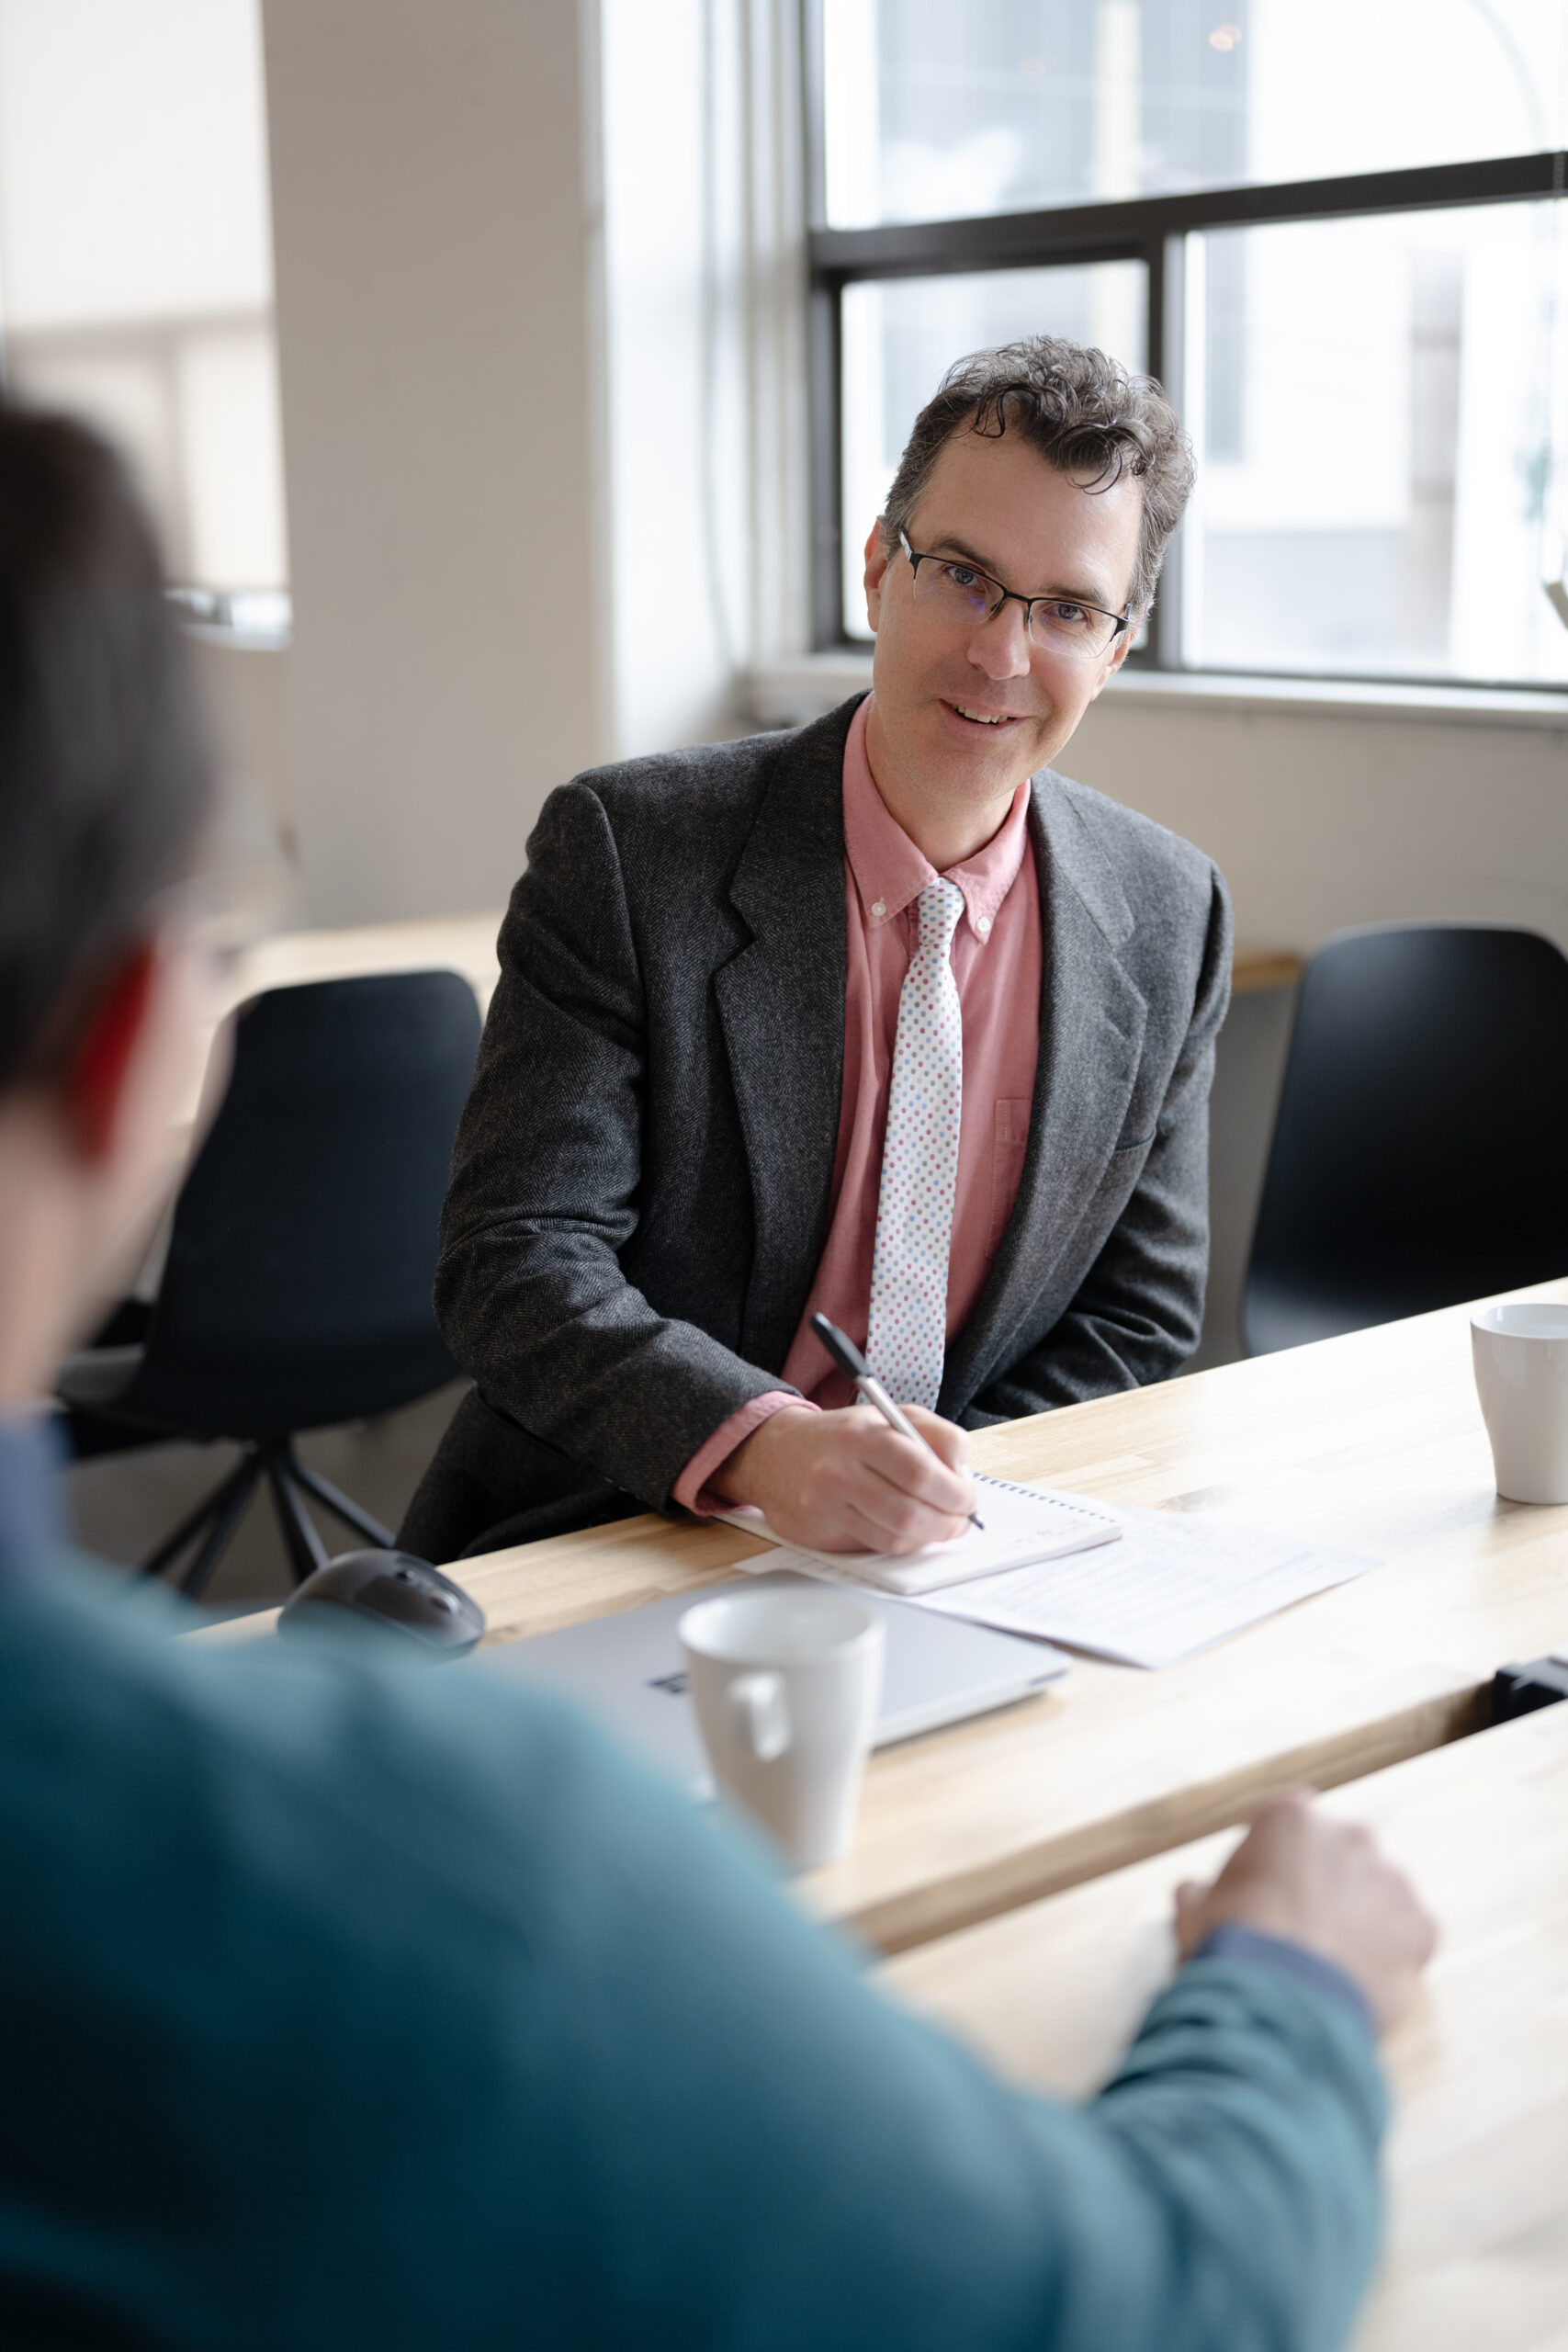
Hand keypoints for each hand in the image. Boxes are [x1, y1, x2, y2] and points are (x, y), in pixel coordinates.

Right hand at [712, 1403, 976, 1554]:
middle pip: (911, 1513)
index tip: (968, 1498)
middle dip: (948, 1522)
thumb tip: (963, 1476)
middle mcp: (840, 1471)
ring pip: (896, 1537)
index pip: (922, 1473)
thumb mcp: (894, 1417)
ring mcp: (827, 1505)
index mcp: (863, 1435)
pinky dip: (902, 1542)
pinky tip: (907, 1528)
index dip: (955, 1493)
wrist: (777, 1453)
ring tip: (938, 1525)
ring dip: (929, 1537)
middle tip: (960, 1520)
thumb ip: (938, 1437)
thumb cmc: (845, 1437)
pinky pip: (876, 1547)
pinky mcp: (820, 1532)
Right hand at [1174, 1792, 1436, 2035]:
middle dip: (1325, 1885)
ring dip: (1362, 1919)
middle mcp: (1348, 1834)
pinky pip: (1408, 1935)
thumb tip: (1193, 1894)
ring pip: (1377, 1894)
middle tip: (1302, 1931)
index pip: (1289, 1822)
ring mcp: (1391, 1878)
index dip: (1277, 1859)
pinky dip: (1390, 1955)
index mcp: (1289, 1818)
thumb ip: (1203, 1893)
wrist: (1280, 2005)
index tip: (1267, 1890)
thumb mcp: (1194, 1913)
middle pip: (1340, 1854)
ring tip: (1333, 1966)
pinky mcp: (1421, 1925)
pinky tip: (1360, 1982)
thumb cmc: (1229, 1951)